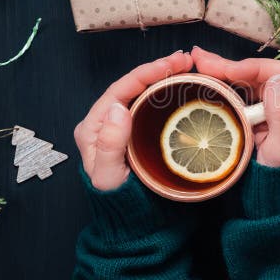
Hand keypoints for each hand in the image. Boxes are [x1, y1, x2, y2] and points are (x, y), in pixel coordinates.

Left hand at [74, 51, 193, 190]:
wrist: (130, 220)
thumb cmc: (118, 201)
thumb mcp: (108, 177)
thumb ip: (110, 144)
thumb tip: (119, 108)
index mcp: (93, 127)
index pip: (121, 89)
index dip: (147, 72)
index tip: (171, 64)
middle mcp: (105, 122)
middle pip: (132, 86)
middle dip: (158, 68)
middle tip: (185, 59)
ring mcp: (122, 126)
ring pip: (142, 93)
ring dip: (163, 77)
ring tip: (185, 66)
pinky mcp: (137, 132)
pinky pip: (150, 106)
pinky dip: (166, 92)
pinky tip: (180, 86)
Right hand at [191, 47, 279, 167]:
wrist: (272, 201)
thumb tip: (276, 79)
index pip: (279, 73)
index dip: (252, 67)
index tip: (228, 72)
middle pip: (260, 74)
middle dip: (230, 65)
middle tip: (200, 59)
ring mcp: (270, 111)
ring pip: (248, 82)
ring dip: (223, 72)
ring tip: (199, 64)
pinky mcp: (256, 118)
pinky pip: (240, 95)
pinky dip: (223, 86)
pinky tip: (206, 81)